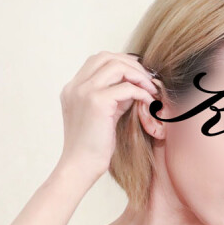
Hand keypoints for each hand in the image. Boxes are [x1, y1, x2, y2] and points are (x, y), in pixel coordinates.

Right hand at [57, 50, 158, 182]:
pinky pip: (126, 88)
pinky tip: (148, 102)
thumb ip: (114, 99)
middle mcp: (76, 86)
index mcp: (73, 89)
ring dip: (138, 75)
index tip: (138, 74)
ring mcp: (84, 92)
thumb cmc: (92, 149)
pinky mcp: (97, 102)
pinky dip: (141, 92)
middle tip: (148, 79)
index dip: (121, 62)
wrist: (80, 167)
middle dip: (131, 64)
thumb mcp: (102, 116)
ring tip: (150, 89)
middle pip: (106, 57)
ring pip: (116, 66)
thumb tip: (134, 87)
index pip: (97, 60)